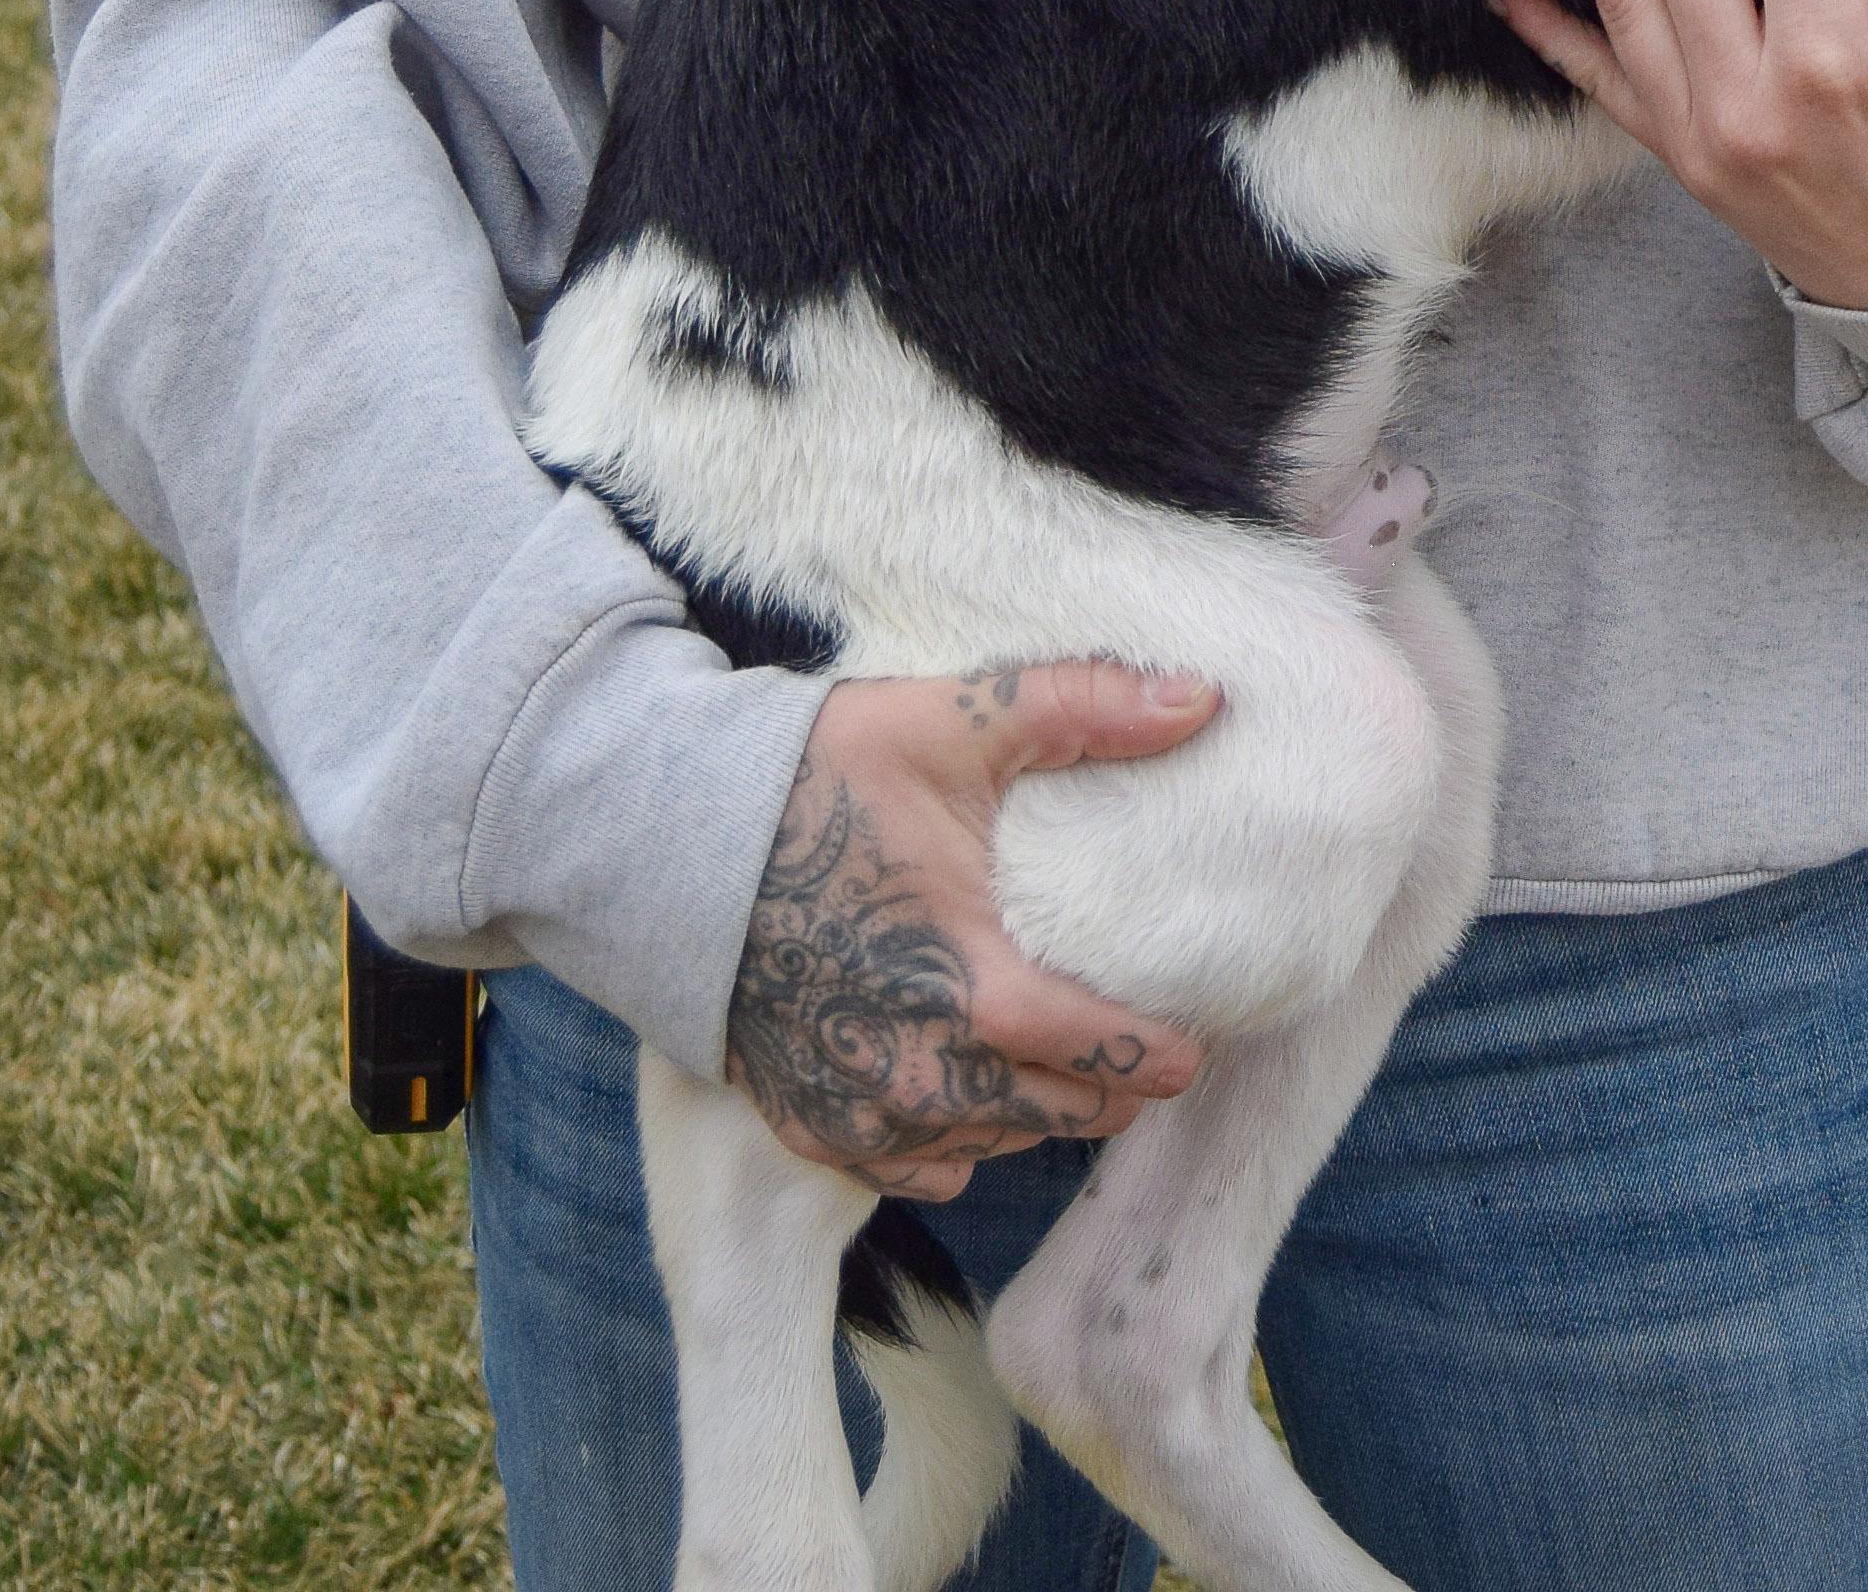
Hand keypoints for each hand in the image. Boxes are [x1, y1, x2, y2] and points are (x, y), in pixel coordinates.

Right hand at [727, 663, 1216, 1206]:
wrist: (664, 837)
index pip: (1110, 1055)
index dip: (1165, 1056)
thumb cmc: (814, 775)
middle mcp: (923, 1073)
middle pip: (1061, 1112)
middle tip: (1142, 1051)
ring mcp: (861, 1110)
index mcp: (976, 988)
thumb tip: (1204, 700)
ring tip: (1063, 1064)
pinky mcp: (810, 1124)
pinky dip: (956, 1140)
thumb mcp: (957, 721)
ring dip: (1036, 1113)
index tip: (1197, 1045)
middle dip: (1112, 1086)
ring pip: (994, 1142)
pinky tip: (970, 1094)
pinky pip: (916, 1168)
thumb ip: (1085, 708)